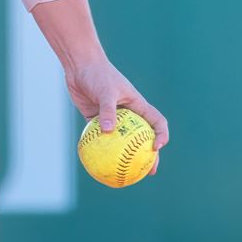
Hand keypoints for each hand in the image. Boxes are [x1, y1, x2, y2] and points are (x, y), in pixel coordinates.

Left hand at [63, 57, 169, 173]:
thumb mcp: (105, 90)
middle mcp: (128, 113)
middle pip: (143, 138)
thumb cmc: (97, 74)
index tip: (156, 148)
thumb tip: (108, 132)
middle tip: (148, 172)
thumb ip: (107, 110)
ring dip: (125, 159)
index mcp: (137, 105)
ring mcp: (113, 118)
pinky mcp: (97, 120)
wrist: (79, 65)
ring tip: (125, 176)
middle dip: (149, 156)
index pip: (156, 122)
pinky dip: (101, 151)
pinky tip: (97, 165)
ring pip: (122, 142)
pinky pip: (101, 139)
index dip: (161, 136)